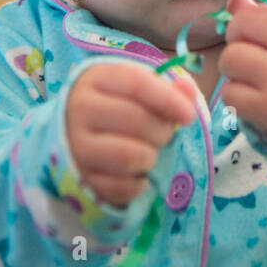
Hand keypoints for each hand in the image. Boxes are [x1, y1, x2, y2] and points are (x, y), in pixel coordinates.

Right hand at [65, 63, 198, 207]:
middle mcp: (80, 109)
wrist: (79, 127)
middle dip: (163, 131)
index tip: (188, 115)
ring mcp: (77, 145)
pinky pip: (121, 187)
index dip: (169, 100)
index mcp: (97, 78)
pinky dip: (139, 184)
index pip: (137, 84)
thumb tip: (187, 89)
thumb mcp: (141, 87)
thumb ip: (170, 88)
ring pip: (128, 156)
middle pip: (136, 120)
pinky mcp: (81, 176)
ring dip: (150, 157)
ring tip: (150, 151)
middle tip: (165, 133)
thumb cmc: (119, 102)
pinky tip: (138, 174)